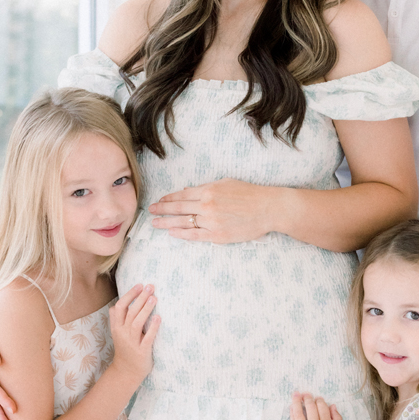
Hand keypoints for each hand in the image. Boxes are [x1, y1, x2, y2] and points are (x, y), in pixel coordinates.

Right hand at [109, 284, 159, 381]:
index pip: (120, 307)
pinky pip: (147, 338)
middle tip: (150, 287)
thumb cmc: (125, 348)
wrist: (126, 371)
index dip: (129, 295)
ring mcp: (132, 342)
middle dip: (140, 298)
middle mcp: (123, 333)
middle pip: (130, 312)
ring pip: (137, 323)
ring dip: (145, 309)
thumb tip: (117, 302)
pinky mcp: (142, 351)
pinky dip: (153, 328)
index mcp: (117, 327)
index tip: (139, 285)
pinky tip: (159, 318)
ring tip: (154, 298)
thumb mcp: (117, 333)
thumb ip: (117, 319)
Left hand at [149, 178, 280, 242]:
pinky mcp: (217, 235)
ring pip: (183, 222)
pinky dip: (181, 234)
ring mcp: (211, 221)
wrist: (268, 208)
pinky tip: (172, 232)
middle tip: (151, 211)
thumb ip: (206, 187)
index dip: (168, 198)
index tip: (159, 201)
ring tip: (155, 224)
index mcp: (208, 190)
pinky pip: (194, 235)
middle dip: (162, 209)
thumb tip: (187, 191)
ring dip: (166, 222)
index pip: (182, 195)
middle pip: (178, 208)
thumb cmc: (249, 194)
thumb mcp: (226, 183)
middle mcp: (207, 205)